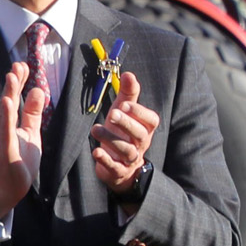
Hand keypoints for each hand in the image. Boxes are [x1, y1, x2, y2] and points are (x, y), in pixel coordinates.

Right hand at [0, 62, 45, 219]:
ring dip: (8, 94)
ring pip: (5, 113)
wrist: (14, 185)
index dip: (18, 82)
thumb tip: (38, 90)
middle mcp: (3, 127)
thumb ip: (33, 112)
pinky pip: (6, 131)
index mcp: (9, 122)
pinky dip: (6, 116)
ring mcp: (2, 138)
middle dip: (13, 83)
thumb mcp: (32, 131)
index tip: (23, 65)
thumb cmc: (21, 159)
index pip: (14, 98)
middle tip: (18, 65)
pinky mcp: (5, 149)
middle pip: (8, 101)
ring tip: (12, 78)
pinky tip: (7, 103)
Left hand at [92, 71, 159, 197]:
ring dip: (111, 139)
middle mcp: (141, 143)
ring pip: (127, 150)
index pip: (151, 120)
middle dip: (126, 123)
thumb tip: (128, 74)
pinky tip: (96, 152)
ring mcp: (131, 158)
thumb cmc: (123, 133)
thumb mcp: (125, 113)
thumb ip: (128, 95)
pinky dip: (106, 161)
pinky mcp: (118, 171)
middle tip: (112, 114)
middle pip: (139, 134)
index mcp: (145, 128)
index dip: (139, 112)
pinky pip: (115, 167)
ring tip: (95, 129)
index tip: (124, 104)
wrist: (121, 166)